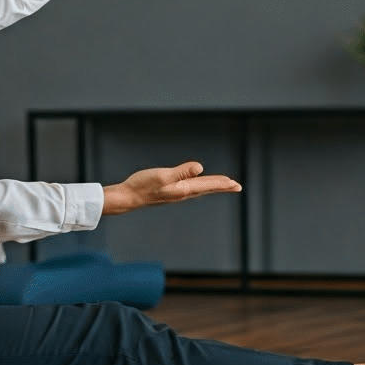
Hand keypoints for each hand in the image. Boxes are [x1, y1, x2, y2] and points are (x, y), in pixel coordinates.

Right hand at [101, 162, 242, 216]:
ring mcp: (175, 193)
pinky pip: (190, 187)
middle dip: (222, 186)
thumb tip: (200, 168)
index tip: (236, 184)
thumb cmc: (142, 185)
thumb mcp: (163, 176)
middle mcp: (182, 192)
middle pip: (207, 188)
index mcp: (183, 189)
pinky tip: (197, 183)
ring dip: (212, 185)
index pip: (208, 185)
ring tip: (222, 184)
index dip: (222, 184)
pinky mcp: (169, 190)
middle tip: (237, 186)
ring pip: (199, 188)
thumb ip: (181, 172)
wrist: (128, 197)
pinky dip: (200, 184)